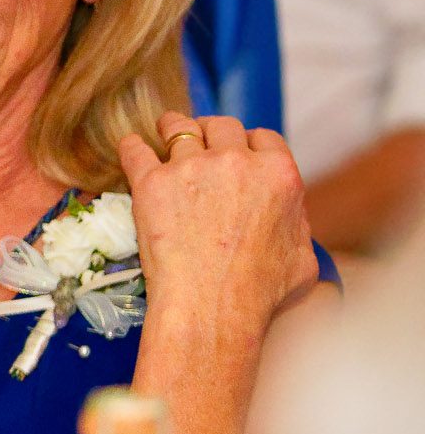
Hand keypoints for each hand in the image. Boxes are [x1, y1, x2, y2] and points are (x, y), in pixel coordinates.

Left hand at [118, 112, 320, 331]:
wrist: (212, 307)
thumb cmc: (259, 293)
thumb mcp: (303, 259)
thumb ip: (297, 227)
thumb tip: (290, 219)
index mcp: (278, 175)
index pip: (264, 138)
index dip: (249, 142)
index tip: (236, 150)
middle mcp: (236, 162)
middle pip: (222, 126)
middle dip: (211, 130)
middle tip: (198, 139)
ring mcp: (191, 168)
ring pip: (179, 128)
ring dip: (171, 128)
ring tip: (163, 132)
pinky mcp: (152, 182)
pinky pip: (135, 150)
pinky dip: (131, 146)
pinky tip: (130, 146)